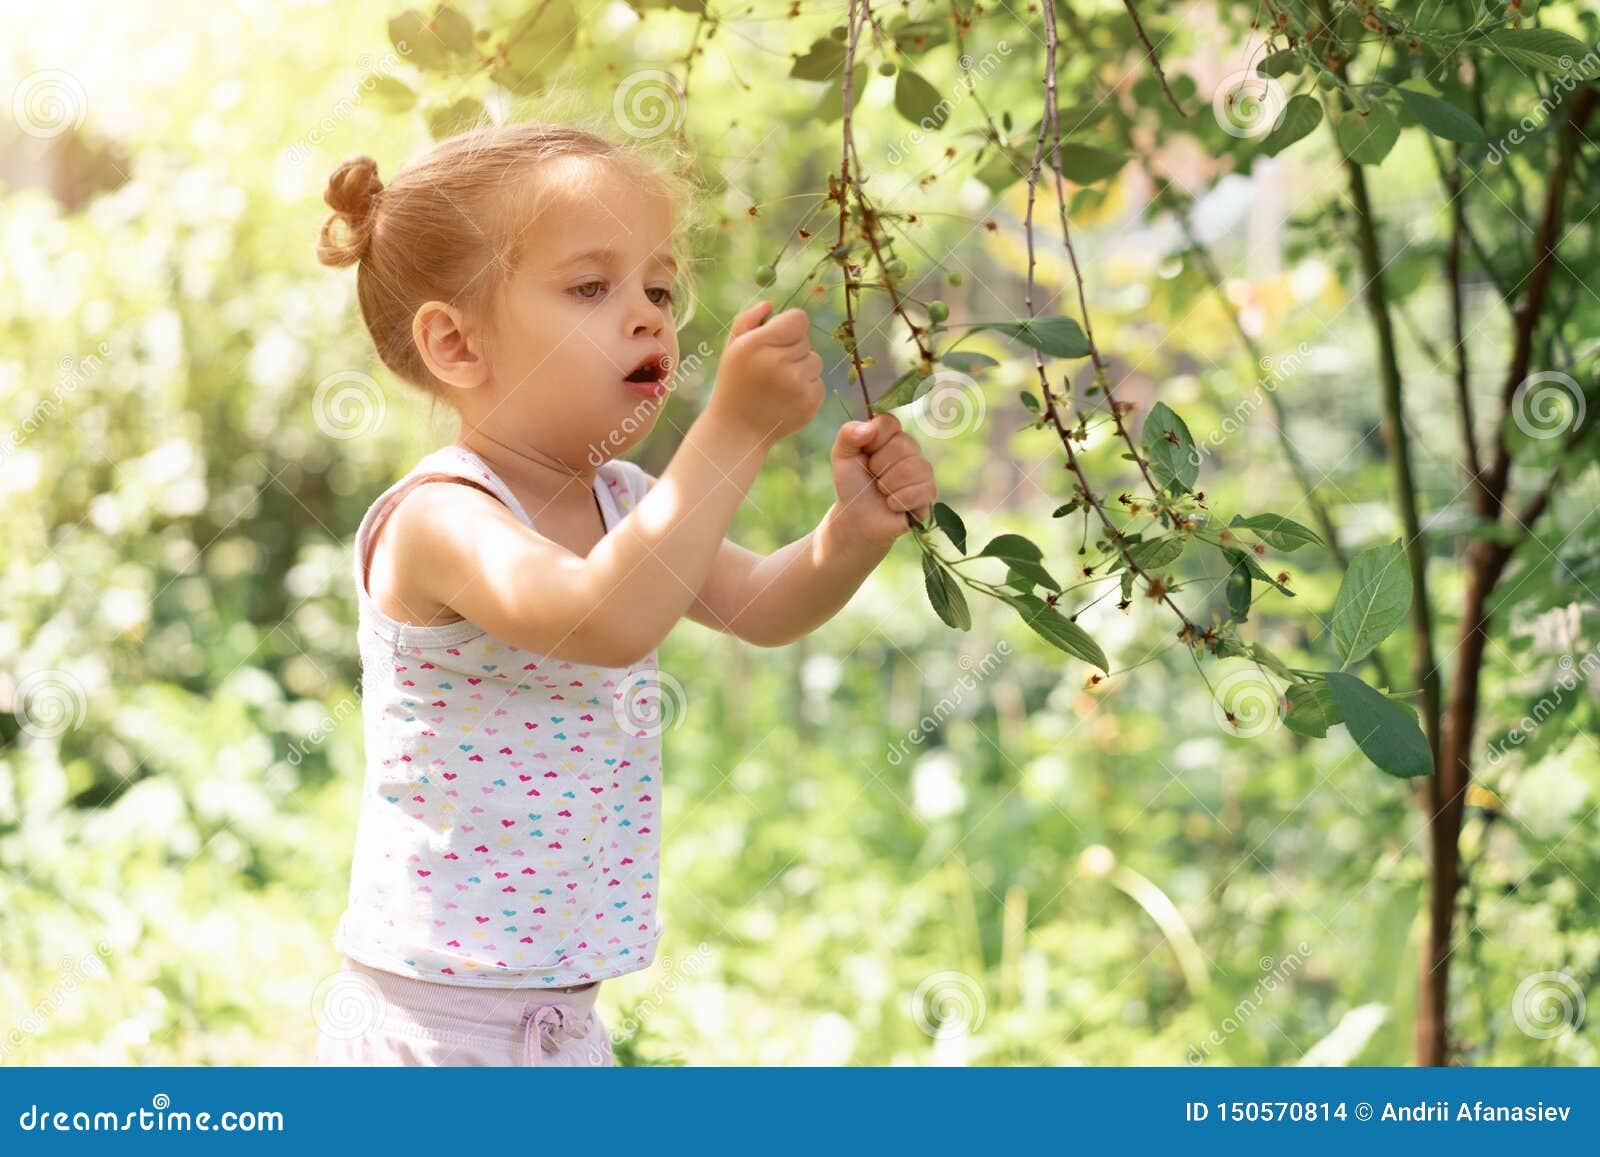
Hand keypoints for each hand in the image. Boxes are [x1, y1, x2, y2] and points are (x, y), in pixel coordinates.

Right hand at [705, 301, 824, 448]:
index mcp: (758, 344)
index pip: (799, 319)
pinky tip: (786, 397)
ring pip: (815, 361)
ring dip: (802, 368)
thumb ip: (748, 320)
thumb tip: (771, 304)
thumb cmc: (735, 382)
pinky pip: (819, 383)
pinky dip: (806, 388)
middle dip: (793, 349)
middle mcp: (779, 363)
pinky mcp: (809, 403)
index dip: (791, 326)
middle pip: (807, 340)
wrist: (737, 428)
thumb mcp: (733, 347)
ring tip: (779, 383)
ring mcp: (796, 385)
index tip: (780, 337)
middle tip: (772, 366)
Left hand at [829, 412, 936, 543]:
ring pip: (914, 468)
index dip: (874, 441)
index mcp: (890, 435)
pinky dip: (899, 501)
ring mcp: (923, 471)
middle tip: (873, 478)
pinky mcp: (929, 494)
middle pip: (903, 444)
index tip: (865, 454)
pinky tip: (892, 505)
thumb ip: (848, 434)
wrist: (857, 519)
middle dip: (879, 466)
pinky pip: (922, 490)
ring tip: (882, 492)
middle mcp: (910, 449)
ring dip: (889, 485)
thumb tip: (869, 428)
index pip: (889, 422)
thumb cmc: (852, 485)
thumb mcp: (842, 456)